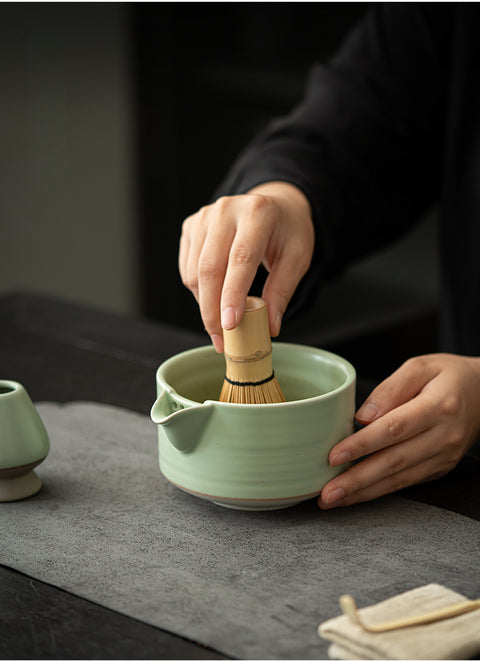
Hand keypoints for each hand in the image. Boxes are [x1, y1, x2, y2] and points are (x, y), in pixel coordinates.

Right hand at [179, 182, 313, 351]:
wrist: (274, 205)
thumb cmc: (287, 232)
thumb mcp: (297, 258)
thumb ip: (282, 291)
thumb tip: (268, 327)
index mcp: (257, 213)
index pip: (240, 259)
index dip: (232, 295)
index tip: (230, 326)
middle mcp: (226, 210)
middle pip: (209, 268)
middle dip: (212, 311)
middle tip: (221, 341)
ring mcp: (204, 217)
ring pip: (194, 272)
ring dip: (205, 305)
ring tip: (222, 322)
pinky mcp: (191, 226)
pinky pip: (187, 268)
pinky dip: (199, 292)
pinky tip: (215, 299)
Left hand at [318, 353, 479, 508]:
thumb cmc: (447, 377)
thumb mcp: (420, 367)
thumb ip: (390, 389)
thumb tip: (362, 416)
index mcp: (438, 406)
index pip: (394, 428)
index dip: (362, 445)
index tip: (334, 456)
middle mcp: (444, 436)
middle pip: (394, 461)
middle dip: (357, 480)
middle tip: (326, 493)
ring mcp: (444, 457)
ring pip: (399, 479)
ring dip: (363, 492)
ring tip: (333, 499)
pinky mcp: (439, 469)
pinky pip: (406, 483)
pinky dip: (378, 491)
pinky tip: (355, 495)